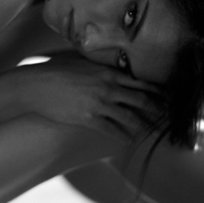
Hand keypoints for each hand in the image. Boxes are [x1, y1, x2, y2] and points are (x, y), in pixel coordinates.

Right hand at [16, 53, 163, 144]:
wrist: (36, 85)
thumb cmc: (55, 70)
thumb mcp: (81, 61)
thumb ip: (99, 65)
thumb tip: (110, 67)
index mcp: (108, 72)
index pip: (141, 82)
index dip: (157, 91)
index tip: (167, 97)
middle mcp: (108, 87)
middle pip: (141, 100)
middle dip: (157, 110)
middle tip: (167, 118)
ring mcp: (100, 104)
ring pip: (130, 117)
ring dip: (143, 126)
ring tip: (150, 133)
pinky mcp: (89, 118)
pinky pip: (112, 130)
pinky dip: (123, 137)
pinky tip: (128, 141)